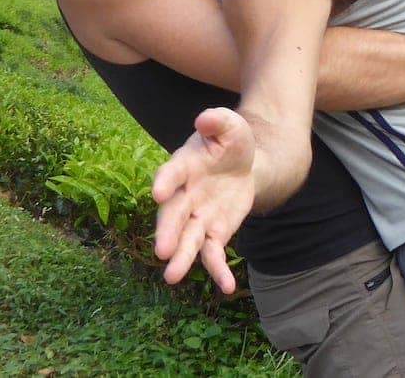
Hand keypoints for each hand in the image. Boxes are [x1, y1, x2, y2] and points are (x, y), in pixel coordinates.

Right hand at [151, 107, 256, 292]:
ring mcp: (198, 216)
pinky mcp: (215, 231)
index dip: (165, 182)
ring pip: (188, 240)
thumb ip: (218, 122)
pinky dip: (219, 270)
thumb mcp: (230, 126)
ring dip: (182, 258)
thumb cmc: (230, 142)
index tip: (159, 192)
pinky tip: (227, 286)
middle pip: (174, 215)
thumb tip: (207, 118)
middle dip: (168, 232)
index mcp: (184, 166)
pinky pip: (214, 253)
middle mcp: (185, 195)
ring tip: (173, 277)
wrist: (245, 162)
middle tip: (162, 251)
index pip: (171, 174)